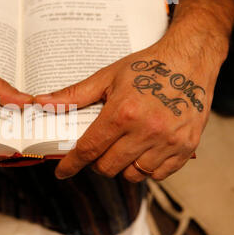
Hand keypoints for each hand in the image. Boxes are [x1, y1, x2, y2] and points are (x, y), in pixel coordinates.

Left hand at [35, 32, 227, 181]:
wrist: (191, 59)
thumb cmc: (148, 66)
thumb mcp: (108, 76)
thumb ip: (74, 94)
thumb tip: (42, 102)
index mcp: (123, 113)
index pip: (89, 149)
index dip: (71, 164)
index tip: (63, 172)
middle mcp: (146, 131)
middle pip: (108, 167)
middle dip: (96, 163)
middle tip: (98, 150)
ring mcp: (168, 142)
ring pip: (132, 175)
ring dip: (121, 167)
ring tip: (122, 149)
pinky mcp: (185, 148)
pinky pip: (158, 175)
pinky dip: (145, 169)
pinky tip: (142, 153)